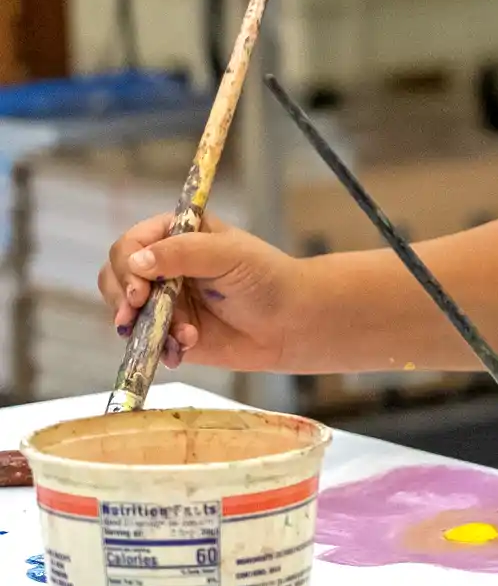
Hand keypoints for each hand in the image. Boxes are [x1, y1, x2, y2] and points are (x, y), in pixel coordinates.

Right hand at [98, 211, 308, 372]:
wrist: (293, 323)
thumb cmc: (268, 279)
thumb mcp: (230, 255)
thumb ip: (183, 253)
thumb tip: (137, 263)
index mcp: (174, 236)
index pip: (130, 245)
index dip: (127, 267)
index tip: (139, 290)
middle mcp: (162, 266)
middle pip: (115, 277)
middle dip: (123, 299)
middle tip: (136, 315)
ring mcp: (162, 301)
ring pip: (125, 312)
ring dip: (144, 326)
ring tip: (182, 335)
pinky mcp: (168, 332)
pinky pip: (144, 342)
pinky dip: (158, 348)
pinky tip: (184, 350)